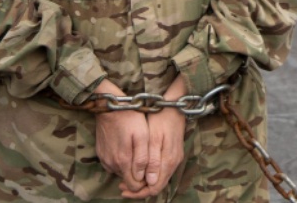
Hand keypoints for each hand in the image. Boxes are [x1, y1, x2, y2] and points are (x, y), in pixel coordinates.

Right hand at [94, 80, 149, 194]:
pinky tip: (128, 148)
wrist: (109, 106)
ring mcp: (105, 159)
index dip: (144, 182)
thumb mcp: (142, 136)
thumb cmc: (129, 118)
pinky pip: (113, 164)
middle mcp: (111, 164)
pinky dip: (121, 161)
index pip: (134, 186)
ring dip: (129, 167)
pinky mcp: (101, 153)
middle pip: (127, 179)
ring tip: (138, 152)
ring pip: (120, 172)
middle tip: (147, 160)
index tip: (151, 172)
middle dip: (138, 175)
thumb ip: (142, 159)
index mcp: (123, 161)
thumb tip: (143, 177)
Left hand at [123, 75, 188, 198]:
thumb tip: (150, 182)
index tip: (124, 189)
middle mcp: (174, 163)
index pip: (155, 187)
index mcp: (168, 161)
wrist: (174, 105)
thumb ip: (153, 160)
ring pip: (159, 179)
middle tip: (121, 187)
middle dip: (139, 189)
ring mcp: (175, 158)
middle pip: (157, 186)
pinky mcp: (173, 153)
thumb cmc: (161, 118)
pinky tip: (138, 170)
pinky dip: (149, 175)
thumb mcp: (154, 138)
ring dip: (143, 182)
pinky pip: (161, 171)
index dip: (139, 192)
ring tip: (126, 179)